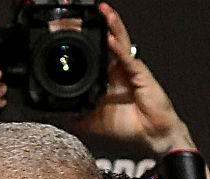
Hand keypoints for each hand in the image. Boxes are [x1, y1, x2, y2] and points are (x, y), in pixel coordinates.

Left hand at [71, 4, 193, 152]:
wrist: (151, 135)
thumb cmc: (129, 126)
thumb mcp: (94, 122)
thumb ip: (77, 117)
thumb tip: (58, 117)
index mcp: (108, 76)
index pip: (96, 52)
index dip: (87, 40)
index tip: (72, 29)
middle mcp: (119, 69)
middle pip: (109, 40)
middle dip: (100, 24)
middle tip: (89, 12)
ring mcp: (130, 69)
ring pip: (120, 42)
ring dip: (113, 26)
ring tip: (104, 12)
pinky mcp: (140, 74)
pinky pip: (128, 59)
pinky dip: (119, 50)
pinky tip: (111, 40)